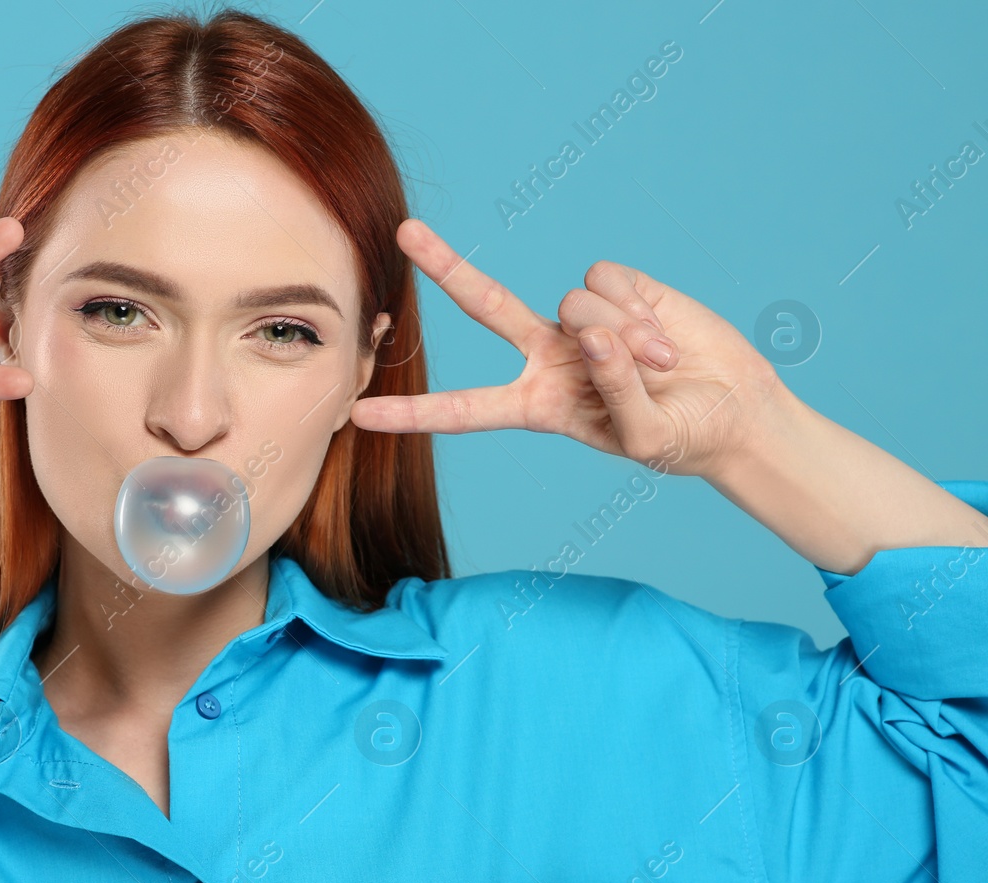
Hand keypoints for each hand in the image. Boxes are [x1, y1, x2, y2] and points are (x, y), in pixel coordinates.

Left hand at [350, 219, 786, 477]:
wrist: (736, 411)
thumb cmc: (682, 438)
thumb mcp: (643, 437)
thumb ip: (613, 390)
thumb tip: (591, 333)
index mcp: (537, 404)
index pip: (464, 411)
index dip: (412, 414)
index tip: (358, 415)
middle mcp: (549, 354)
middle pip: (485, 305)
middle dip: (446, 267)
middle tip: (405, 232)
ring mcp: (583, 319)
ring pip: (574, 304)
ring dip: (625, 339)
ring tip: (659, 367)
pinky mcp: (622, 290)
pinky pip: (609, 284)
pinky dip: (641, 314)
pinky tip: (665, 340)